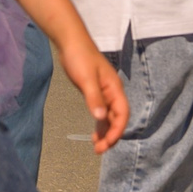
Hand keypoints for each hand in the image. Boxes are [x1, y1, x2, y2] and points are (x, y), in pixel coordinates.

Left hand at [60, 36, 128, 152]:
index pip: (122, 114)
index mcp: (114, 89)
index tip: (107, 143)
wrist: (70, 42)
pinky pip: (101, 112)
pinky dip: (99, 123)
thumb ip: (94, 98)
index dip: (117, 130)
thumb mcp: (86, 78)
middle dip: (111, 135)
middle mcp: (112, 92)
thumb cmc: (79, 57)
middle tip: (99, 150)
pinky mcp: (95, 92)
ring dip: (105, 131)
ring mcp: (104, 93)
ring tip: (97, 146)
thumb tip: (101, 117)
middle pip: (117, 118)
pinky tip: (95, 132)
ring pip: (109, 117)